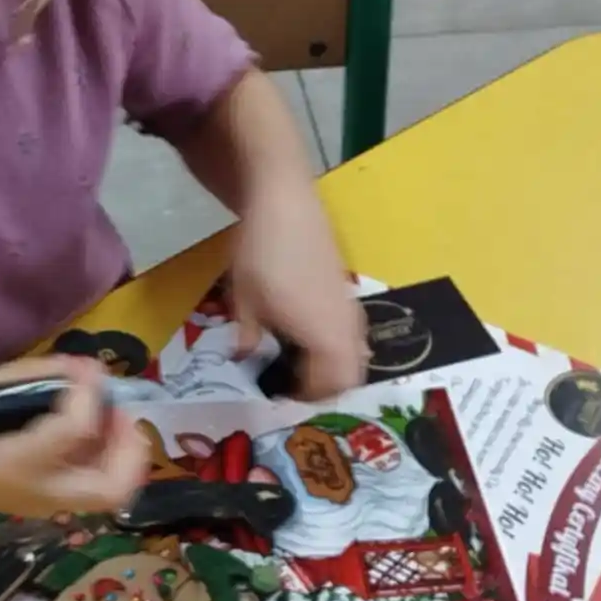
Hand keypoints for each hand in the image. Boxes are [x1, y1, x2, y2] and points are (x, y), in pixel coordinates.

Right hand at [0, 357, 150, 517]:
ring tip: (111, 416)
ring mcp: (43, 504)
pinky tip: (90, 430)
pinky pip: (87, 486)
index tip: (84, 372)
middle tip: (120, 408)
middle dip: (128, 446)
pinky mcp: (43, 501)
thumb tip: (82, 368)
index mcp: (17, 462)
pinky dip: (101, 458)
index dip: (87, 396)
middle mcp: (38, 492)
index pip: (74, 430)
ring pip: (105, 492)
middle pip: (109, 487)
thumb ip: (32, 375)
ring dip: (119, 454)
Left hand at [229, 182, 366, 399]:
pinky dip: (337, 343)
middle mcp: (343, 326)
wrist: (286, 204)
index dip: (306, 396)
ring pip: (356, 352)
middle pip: (351, 374)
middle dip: (326, 387)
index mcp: (322, 337)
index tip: (280, 394)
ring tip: (301, 361)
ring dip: (334, 364)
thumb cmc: (262, 256)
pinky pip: (352, 330)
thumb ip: (249, 336)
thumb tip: (244, 356)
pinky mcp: (347, 288)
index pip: (328, 384)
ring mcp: (349, 306)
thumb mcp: (245, 301)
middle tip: (295, 384)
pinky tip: (308, 332)